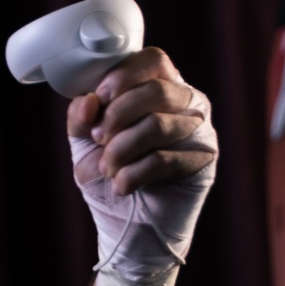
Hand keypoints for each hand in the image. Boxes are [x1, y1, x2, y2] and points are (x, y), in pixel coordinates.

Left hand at [66, 49, 218, 195]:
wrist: (126, 225)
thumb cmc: (110, 173)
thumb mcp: (84, 140)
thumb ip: (81, 115)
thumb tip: (88, 101)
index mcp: (161, 86)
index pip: (154, 60)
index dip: (125, 75)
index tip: (99, 97)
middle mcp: (188, 103)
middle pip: (156, 90)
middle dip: (117, 115)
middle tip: (97, 138)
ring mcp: (200, 131)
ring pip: (158, 125)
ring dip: (121, 148)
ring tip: (107, 167)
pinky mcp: (203, 162)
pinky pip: (164, 159)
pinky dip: (133, 173)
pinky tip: (122, 185)